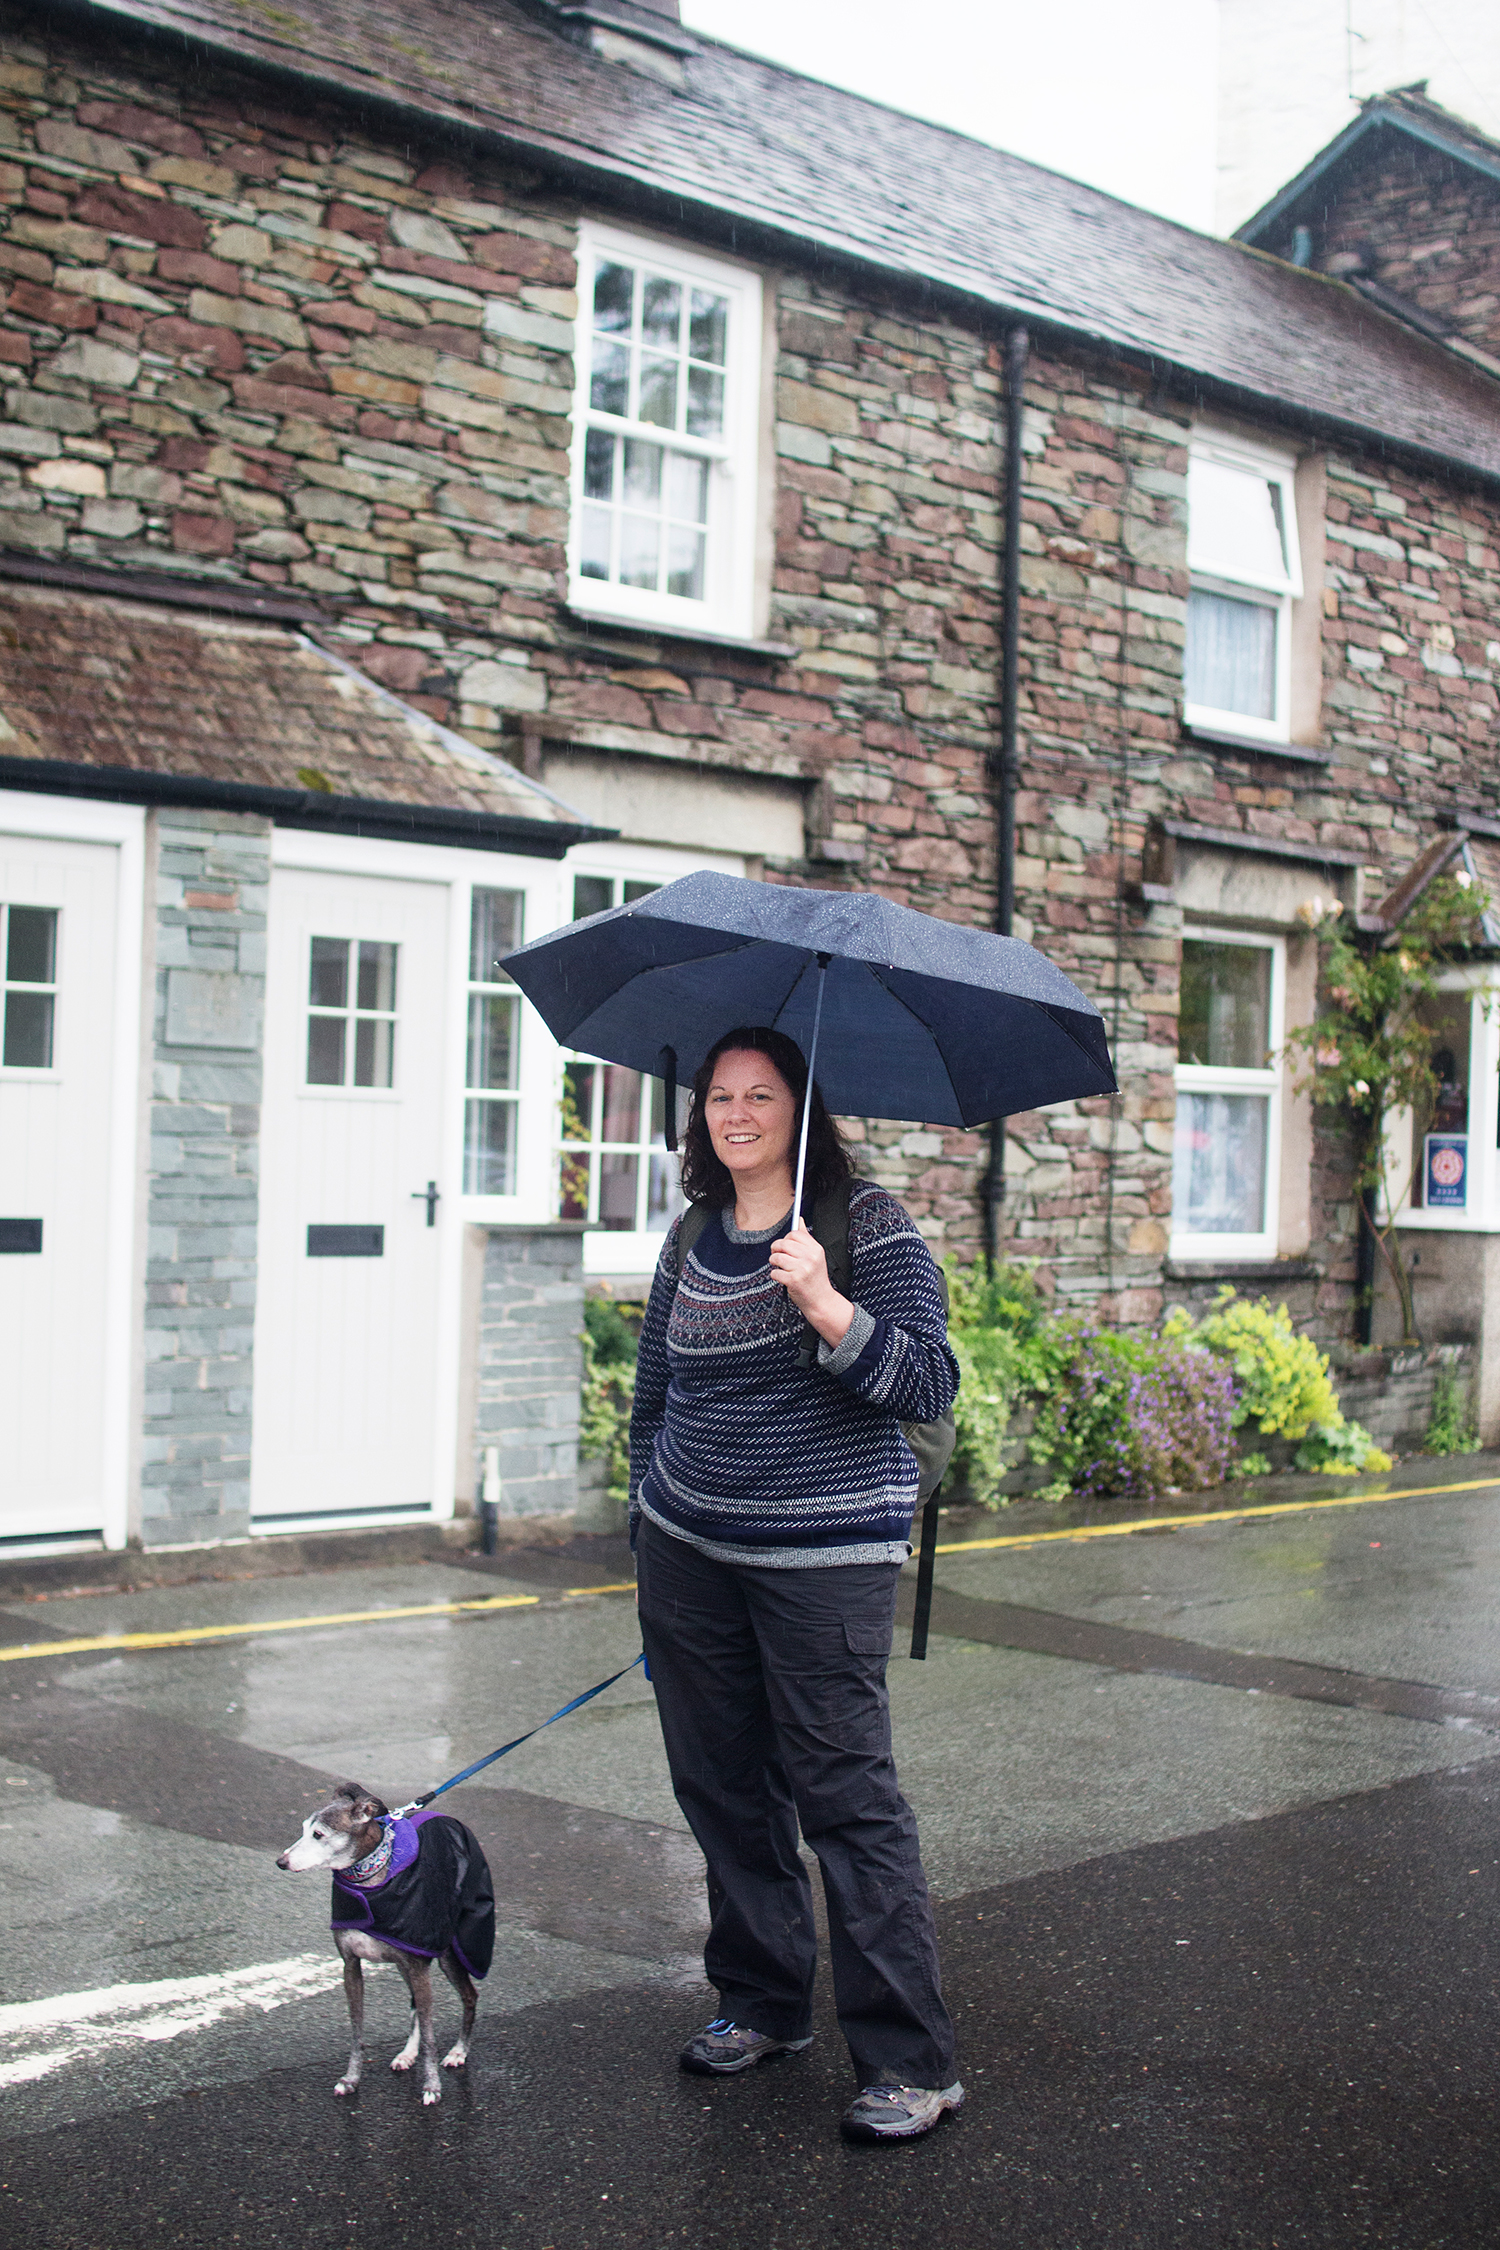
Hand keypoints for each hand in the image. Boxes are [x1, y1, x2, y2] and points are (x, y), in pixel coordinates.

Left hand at [769, 1219, 854, 1348]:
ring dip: (774, 1262)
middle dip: (776, 1249)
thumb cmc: (815, 1278)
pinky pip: (775, 1272)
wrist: (821, 1301)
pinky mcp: (793, 1280)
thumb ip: (806, 1238)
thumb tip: (799, 1219)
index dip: (786, 1238)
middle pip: (784, 1243)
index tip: (784, 1245)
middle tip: (776, 1255)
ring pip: (777, 1257)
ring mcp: (802, 1269)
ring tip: (779, 1267)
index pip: (795, 1233)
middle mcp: (810, 1257)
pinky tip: (782, 1278)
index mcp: (816, 1249)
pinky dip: (775, 1275)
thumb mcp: (815, 1256)